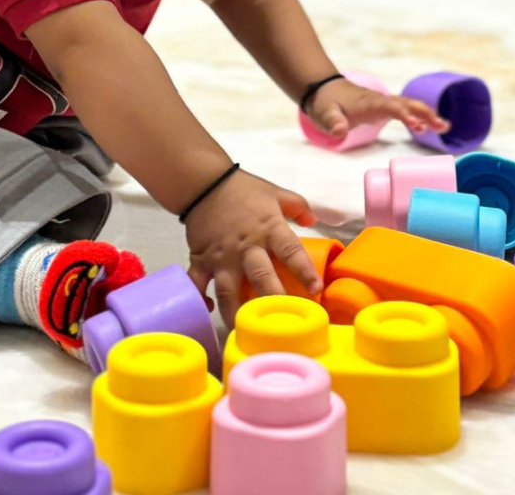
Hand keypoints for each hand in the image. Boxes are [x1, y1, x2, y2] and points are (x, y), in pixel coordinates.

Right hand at [185, 169, 320, 326]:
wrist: (204, 182)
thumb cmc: (243, 189)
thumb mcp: (275, 192)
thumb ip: (297, 207)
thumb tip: (314, 222)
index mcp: (269, 228)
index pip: (291, 251)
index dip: (304, 270)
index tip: (316, 290)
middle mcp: (247, 246)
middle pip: (261, 276)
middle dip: (273, 300)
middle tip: (283, 323)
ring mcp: (222, 256)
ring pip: (229, 290)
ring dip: (236, 312)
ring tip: (246, 331)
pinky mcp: (201, 260)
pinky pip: (198, 284)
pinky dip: (201, 299)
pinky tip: (208, 311)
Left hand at [307, 77, 451, 140]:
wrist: (324, 89)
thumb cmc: (325, 103)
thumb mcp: (324, 114)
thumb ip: (333, 123)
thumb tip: (339, 132)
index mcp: (368, 103)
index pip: (389, 107)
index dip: (403, 114)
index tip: (416, 125)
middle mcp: (380, 100)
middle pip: (406, 103)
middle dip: (424, 113)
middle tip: (441, 126)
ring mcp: (384, 102)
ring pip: (409, 105)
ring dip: (427, 114)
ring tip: (444, 127)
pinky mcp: (385, 107)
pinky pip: (405, 109)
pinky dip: (419, 116)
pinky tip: (430, 127)